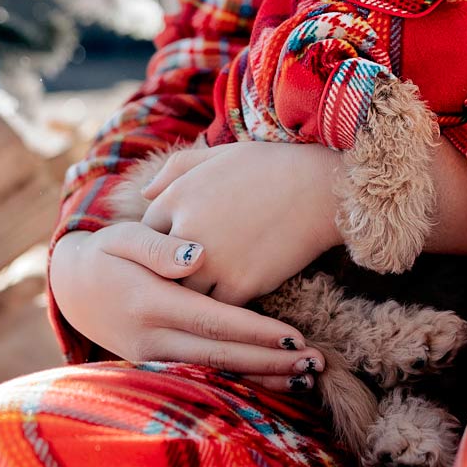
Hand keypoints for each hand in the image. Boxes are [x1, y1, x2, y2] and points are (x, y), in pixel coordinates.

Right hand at [49, 226, 326, 394]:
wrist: (70, 286)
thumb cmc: (105, 252)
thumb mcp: (123, 237)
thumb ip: (158, 245)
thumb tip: (197, 256)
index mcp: (151, 303)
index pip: (214, 321)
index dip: (256, 331)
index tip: (295, 337)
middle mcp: (152, 339)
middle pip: (221, 355)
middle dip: (271, 362)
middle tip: (316, 363)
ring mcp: (153, 357)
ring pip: (215, 373)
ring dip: (261, 377)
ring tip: (305, 377)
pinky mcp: (156, 364)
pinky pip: (204, 376)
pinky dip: (239, 381)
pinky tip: (272, 382)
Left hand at [140, 140, 341, 304]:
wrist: (321, 187)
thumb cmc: (272, 166)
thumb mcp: (219, 155)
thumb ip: (176, 169)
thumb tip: (145, 195)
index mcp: (178, 196)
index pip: (145, 235)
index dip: (160, 245)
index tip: (174, 252)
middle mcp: (187, 228)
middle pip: (158, 271)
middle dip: (168, 278)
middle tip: (179, 285)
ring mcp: (212, 260)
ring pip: (184, 296)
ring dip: (193, 298)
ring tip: (204, 299)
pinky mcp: (240, 285)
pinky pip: (216, 310)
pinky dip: (222, 309)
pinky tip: (232, 304)